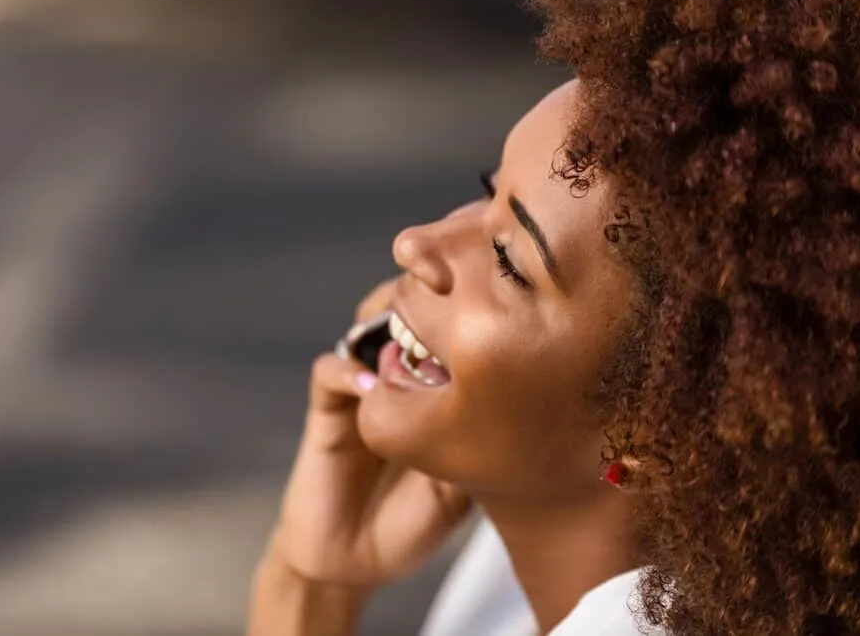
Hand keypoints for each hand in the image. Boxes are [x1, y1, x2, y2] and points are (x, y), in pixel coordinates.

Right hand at [260, 278, 470, 590]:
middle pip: (409, 310)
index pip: (449, 328)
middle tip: (453, 298)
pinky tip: (375, 389)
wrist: (356, 562)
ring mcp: (361, 391)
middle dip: (429, 295)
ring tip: (411, 329)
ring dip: (386, 316)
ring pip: (367, 325)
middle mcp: (397, 380)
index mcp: (435, 390)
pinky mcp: (327, 413)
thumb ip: (489, 439)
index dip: (469, 310)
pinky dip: (349, 371)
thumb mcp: (470, 482)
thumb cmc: (415, 523)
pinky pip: (329, 371)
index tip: (497, 307)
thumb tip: (532, 401)